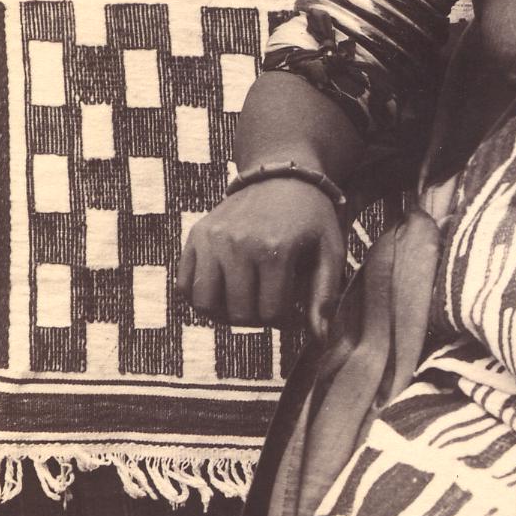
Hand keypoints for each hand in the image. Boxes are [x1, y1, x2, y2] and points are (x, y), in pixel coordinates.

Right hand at [176, 178, 345, 340]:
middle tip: (269, 306)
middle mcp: (238, 244)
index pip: (271, 313)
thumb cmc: (312, 219)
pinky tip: (223, 291)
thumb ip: (324, 296)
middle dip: (257, 319)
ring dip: (225, 314)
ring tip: (244, 304)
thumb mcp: (330, 251)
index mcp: (275, 250)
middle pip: (239, 312)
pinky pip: (184, 285)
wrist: (282, 176)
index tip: (292, 310)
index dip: (285, 321)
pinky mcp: (196, 235)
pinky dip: (199, 297)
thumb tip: (319, 339)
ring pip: (205, 304)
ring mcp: (212, 239)